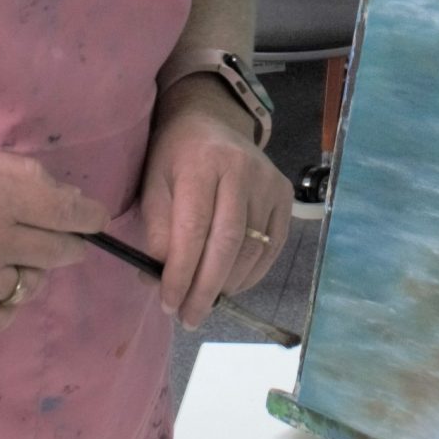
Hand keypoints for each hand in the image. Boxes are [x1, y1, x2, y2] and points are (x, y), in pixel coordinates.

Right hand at [0, 141, 104, 335]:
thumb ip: (20, 176)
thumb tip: (67, 199)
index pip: (67, 214)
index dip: (89, 218)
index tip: (94, 221)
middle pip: (58, 253)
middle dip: (66, 245)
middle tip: (57, 241)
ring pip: (29, 284)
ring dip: (22, 270)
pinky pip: (2, 318)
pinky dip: (3, 304)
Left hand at [137, 76, 291, 327]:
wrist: (212, 121)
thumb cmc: (175, 156)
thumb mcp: (153, 184)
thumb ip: (155, 230)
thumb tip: (158, 281)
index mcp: (202, 163)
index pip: (193, 230)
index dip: (180, 273)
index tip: (167, 304)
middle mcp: (242, 170)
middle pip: (227, 244)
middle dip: (205, 289)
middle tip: (188, 318)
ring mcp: (269, 182)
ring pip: (252, 249)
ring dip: (227, 285)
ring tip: (204, 303)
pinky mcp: (285, 195)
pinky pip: (272, 247)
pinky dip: (251, 275)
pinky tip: (230, 286)